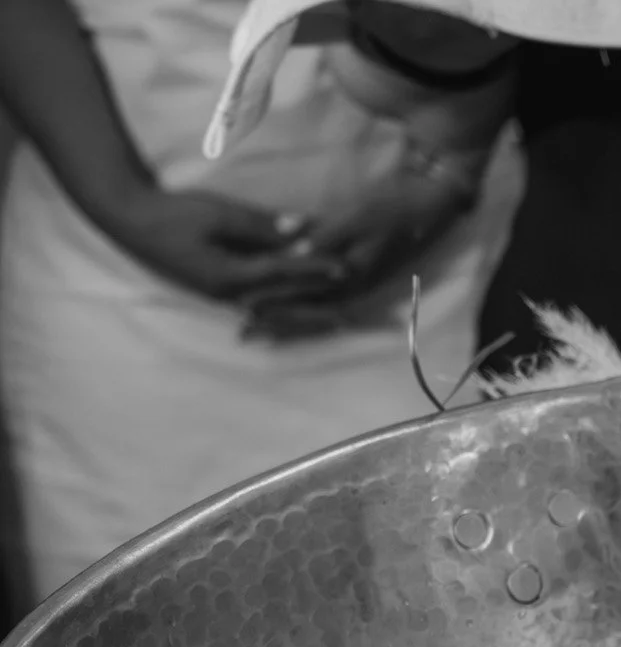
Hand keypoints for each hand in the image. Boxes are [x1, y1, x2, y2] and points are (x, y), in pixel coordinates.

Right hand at [98, 188, 345, 301]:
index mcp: (229, 276)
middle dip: (317, 305)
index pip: (283, 274)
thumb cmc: (172, 212)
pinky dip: (279, 315)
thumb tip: (303, 228)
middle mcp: (227, 295)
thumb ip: (261, 224)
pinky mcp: (216, 293)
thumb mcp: (218, 213)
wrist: (130, 219)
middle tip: (351, 310)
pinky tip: (296, 319)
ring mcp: (220, 297)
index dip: (315, 269)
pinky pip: (256, 310)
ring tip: (334, 321)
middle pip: (282, 304)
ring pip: (271, 313)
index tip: (344, 268)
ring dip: (303, 317)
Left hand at [241, 161, 477, 340]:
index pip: (306, 295)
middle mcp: (353, 286)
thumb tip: (290, 249)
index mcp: (352, 275)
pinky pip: (323, 299)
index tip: (245, 307)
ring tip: (258, 328)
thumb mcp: (356, 216)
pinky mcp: (354, 274)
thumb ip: (324, 234)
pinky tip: (285, 309)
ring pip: (314, 309)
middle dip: (276, 320)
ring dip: (287, 319)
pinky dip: (302, 307)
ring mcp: (355, 283)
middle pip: (308, 310)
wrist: (421, 202)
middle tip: (244, 330)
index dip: (275, 301)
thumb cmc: (389, 205)